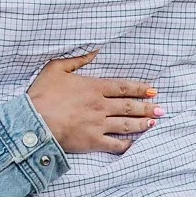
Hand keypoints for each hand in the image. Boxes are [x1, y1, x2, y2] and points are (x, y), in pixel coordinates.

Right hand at [26, 50, 162, 154]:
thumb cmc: (43, 94)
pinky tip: (135, 144)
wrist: (35, 121)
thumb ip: (77, 59)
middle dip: (147, 107)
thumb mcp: (56, 68)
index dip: (140, 89)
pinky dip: (127, 145)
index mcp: (94, 87)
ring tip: (154, 123)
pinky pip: (115, 144)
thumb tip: (95, 51)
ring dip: (142, 123)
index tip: (153, 91)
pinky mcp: (93, 141)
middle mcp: (101, 106)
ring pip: (126, 124)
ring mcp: (99, 124)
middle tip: (160, 109)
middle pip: (129, 106)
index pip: (123, 87)